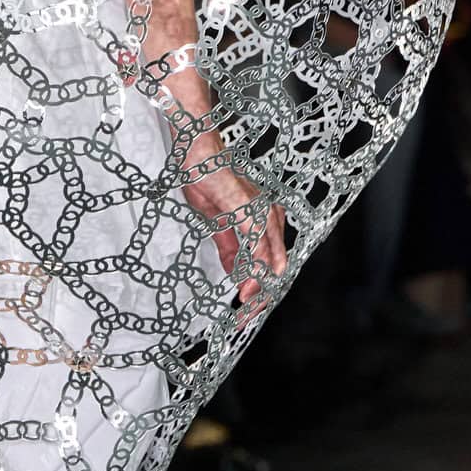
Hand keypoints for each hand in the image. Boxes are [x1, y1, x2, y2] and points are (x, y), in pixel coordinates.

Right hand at [181, 137, 287, 312]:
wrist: (197, 155)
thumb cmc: (207, 179)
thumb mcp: (217, 223)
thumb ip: (230, 248)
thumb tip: (237, 274)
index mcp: (264, 218)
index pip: (268, 260)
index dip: (259, 288)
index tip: (247, 309)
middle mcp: (270, 215)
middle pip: (273, 264)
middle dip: (261, 294)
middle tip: (246, 316)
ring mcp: (261, 212)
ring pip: (268, 259)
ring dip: (257, 286)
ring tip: (246, 306)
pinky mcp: (249, 209)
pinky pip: (257, 244)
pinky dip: (253, 268)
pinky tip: (247, 285)